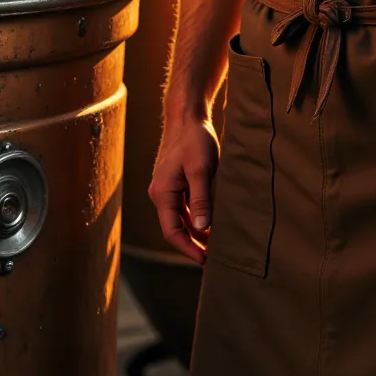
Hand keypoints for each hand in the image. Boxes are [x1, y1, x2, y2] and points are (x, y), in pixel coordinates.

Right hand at [148, 114, 219, 263]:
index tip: (204, 261)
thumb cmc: (194, 139)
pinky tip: (211, 223)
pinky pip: (184, 206)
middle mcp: (160, 193)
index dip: (188, 248)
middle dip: (192, 244)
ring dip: (195, 232)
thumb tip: (201, 229)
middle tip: (213, 258)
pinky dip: (196, 217)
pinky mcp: (175, 181)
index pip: (172, 231)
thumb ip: (201, 200)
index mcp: (162, 193)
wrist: (187, 115)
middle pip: (175, 227)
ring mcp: (167, 187)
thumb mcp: (201, 170)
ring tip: (215, 244)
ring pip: (180, 218)